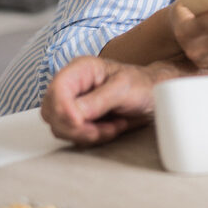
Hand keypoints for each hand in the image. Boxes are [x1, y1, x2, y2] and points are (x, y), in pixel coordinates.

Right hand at [41, 56, 161, 144]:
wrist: (154, 96)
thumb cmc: (142, 85)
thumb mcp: (124, 89)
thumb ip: (98, 100)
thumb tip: (74, 115)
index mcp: (81, 69)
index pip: (56, 90)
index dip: (63, 110)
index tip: (80, 122)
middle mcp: (73, 86)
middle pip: (53, 113)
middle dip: (77, 126)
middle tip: (103, 127)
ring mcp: (73, 104)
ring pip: (61, 128)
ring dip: (88, 133)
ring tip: (113, 126)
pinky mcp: (79, 119)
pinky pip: (73, 136)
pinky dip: (92, 138)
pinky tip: (111, 128)